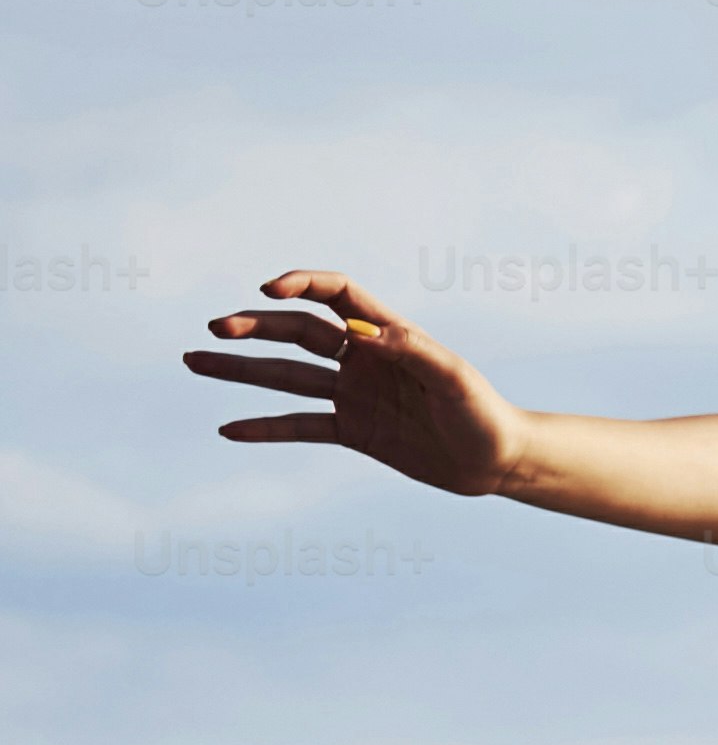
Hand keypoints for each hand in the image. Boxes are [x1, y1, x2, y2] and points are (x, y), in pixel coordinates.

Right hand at [190, 270, 518, 493]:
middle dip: (256, 326)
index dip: (303, 284)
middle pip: (299, 333)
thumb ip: (413, 351)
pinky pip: (300, 426)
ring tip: (194, 360)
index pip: (337, 295)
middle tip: (215, 327)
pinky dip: (265, 427)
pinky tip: (228, 428)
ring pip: (287, 376)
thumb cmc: (484, 413)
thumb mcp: (454, 379)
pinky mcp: (353, 432)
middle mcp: (364, 360)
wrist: (497, 461)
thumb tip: (366, 335)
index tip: (268, 290)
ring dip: (241, 369)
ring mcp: (354, 395)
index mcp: (389, 335)